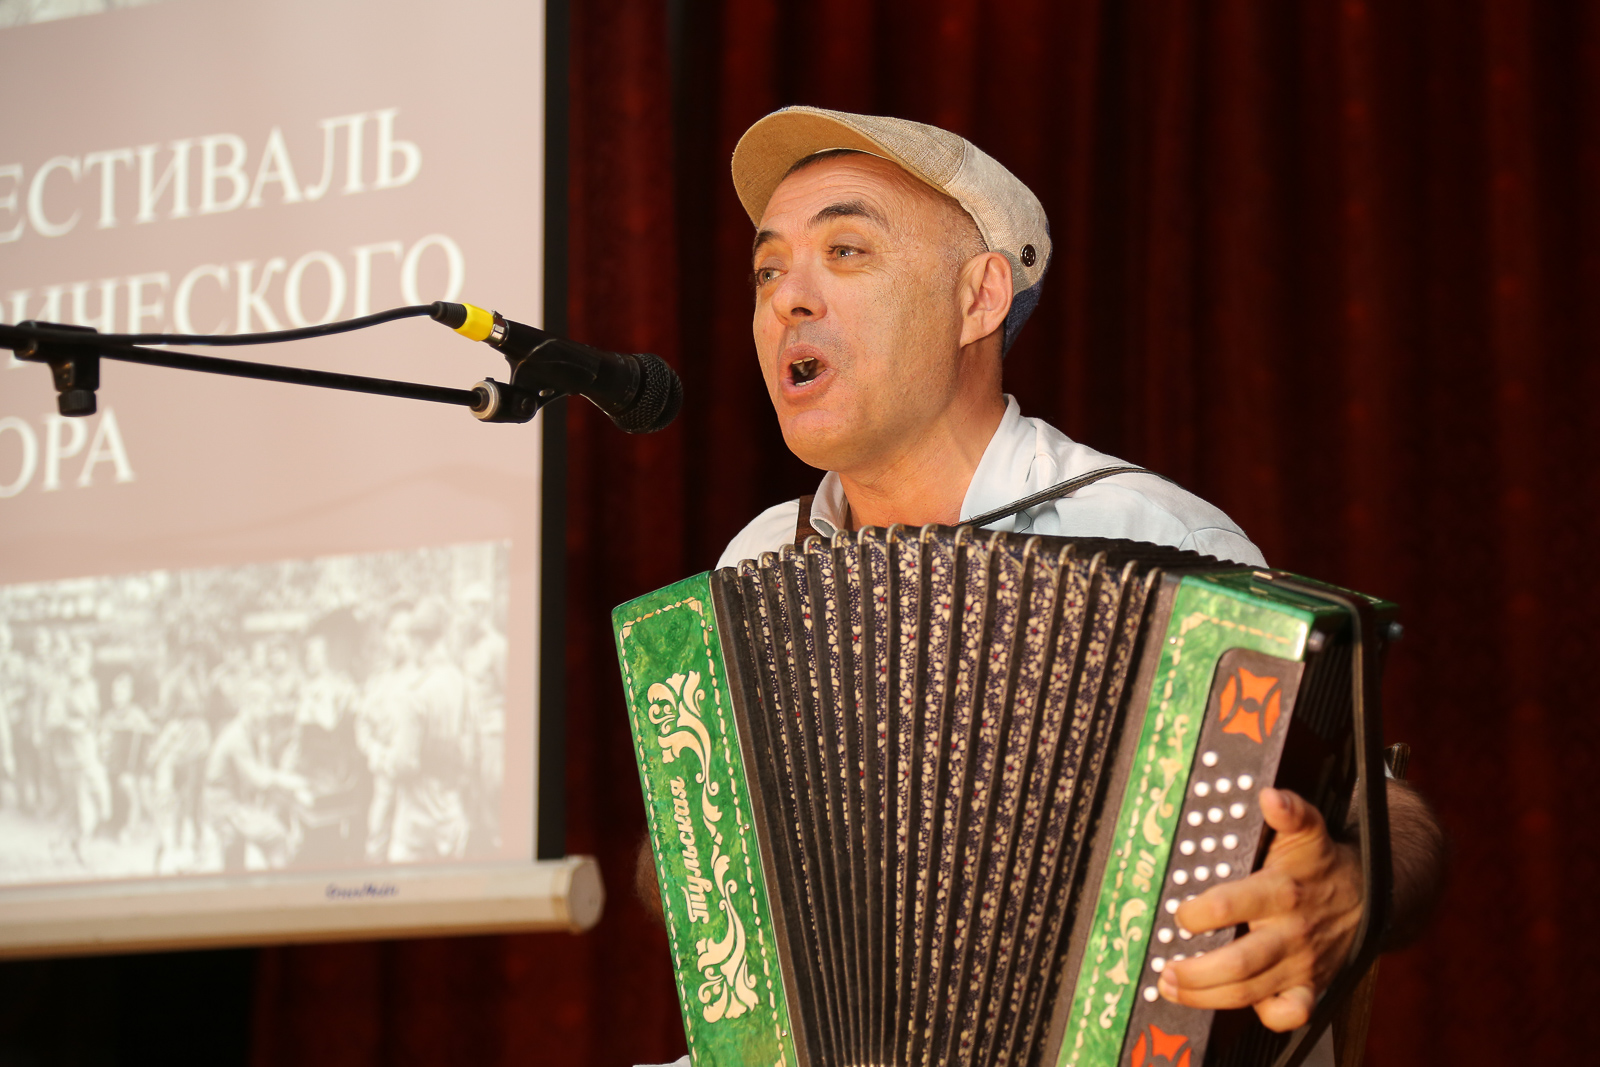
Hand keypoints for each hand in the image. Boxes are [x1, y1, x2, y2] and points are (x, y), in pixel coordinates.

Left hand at [1157, 787, 1362, 1030]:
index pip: (1232, 906)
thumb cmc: (1321, 864)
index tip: (1178, 915)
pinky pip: (1291, 1014)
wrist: (1370, 895)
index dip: (1199, 914)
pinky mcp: (1310, 985)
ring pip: (1251, 992)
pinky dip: (1269, 1018)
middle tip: (1164, 970)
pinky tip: (1236, 1009)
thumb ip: (1290, 812)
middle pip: (1240, 963)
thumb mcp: (1308, 831)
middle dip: (1196, 972)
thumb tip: (1270, 795)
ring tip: (1171, 987)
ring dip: (1207, 997)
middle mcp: (1290, 933)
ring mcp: (1300, 964)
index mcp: (1281, 892)